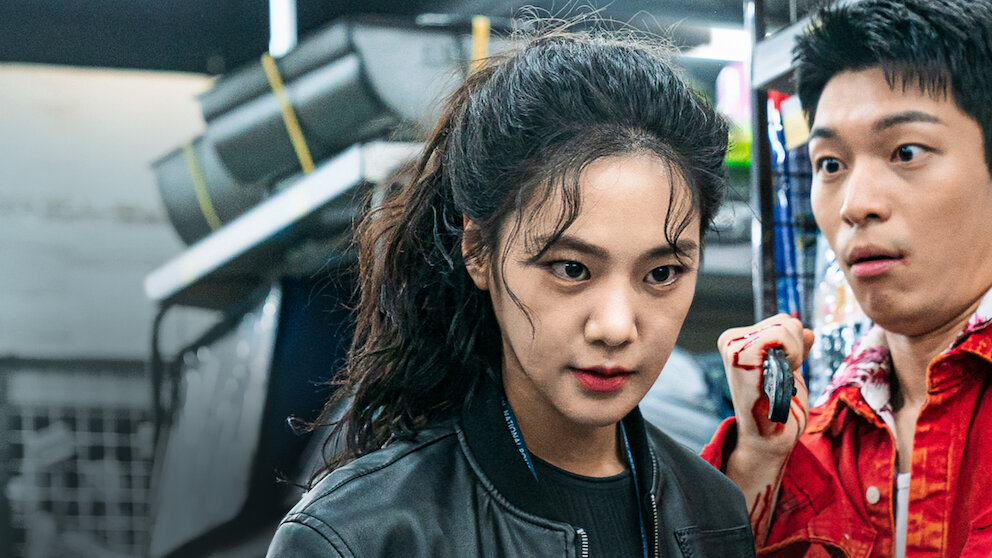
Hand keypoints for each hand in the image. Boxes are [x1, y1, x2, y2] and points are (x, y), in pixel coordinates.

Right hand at [717, 314, 814, 458]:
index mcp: (737, 342)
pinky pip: (782, 333)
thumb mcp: (788, 372)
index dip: (794, 348)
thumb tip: (808, 332)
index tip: (782, 374)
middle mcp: (731, 340)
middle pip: (787, 321)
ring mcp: (734, 345)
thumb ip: (794, 350)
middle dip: (796, 350)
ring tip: (778, 381)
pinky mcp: (741, 353)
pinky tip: (780, 378)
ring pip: (788, 325)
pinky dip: (793, 355)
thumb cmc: (778, 410)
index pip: (783, 322)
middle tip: (781, 380)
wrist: (768, 439)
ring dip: (795, 356)